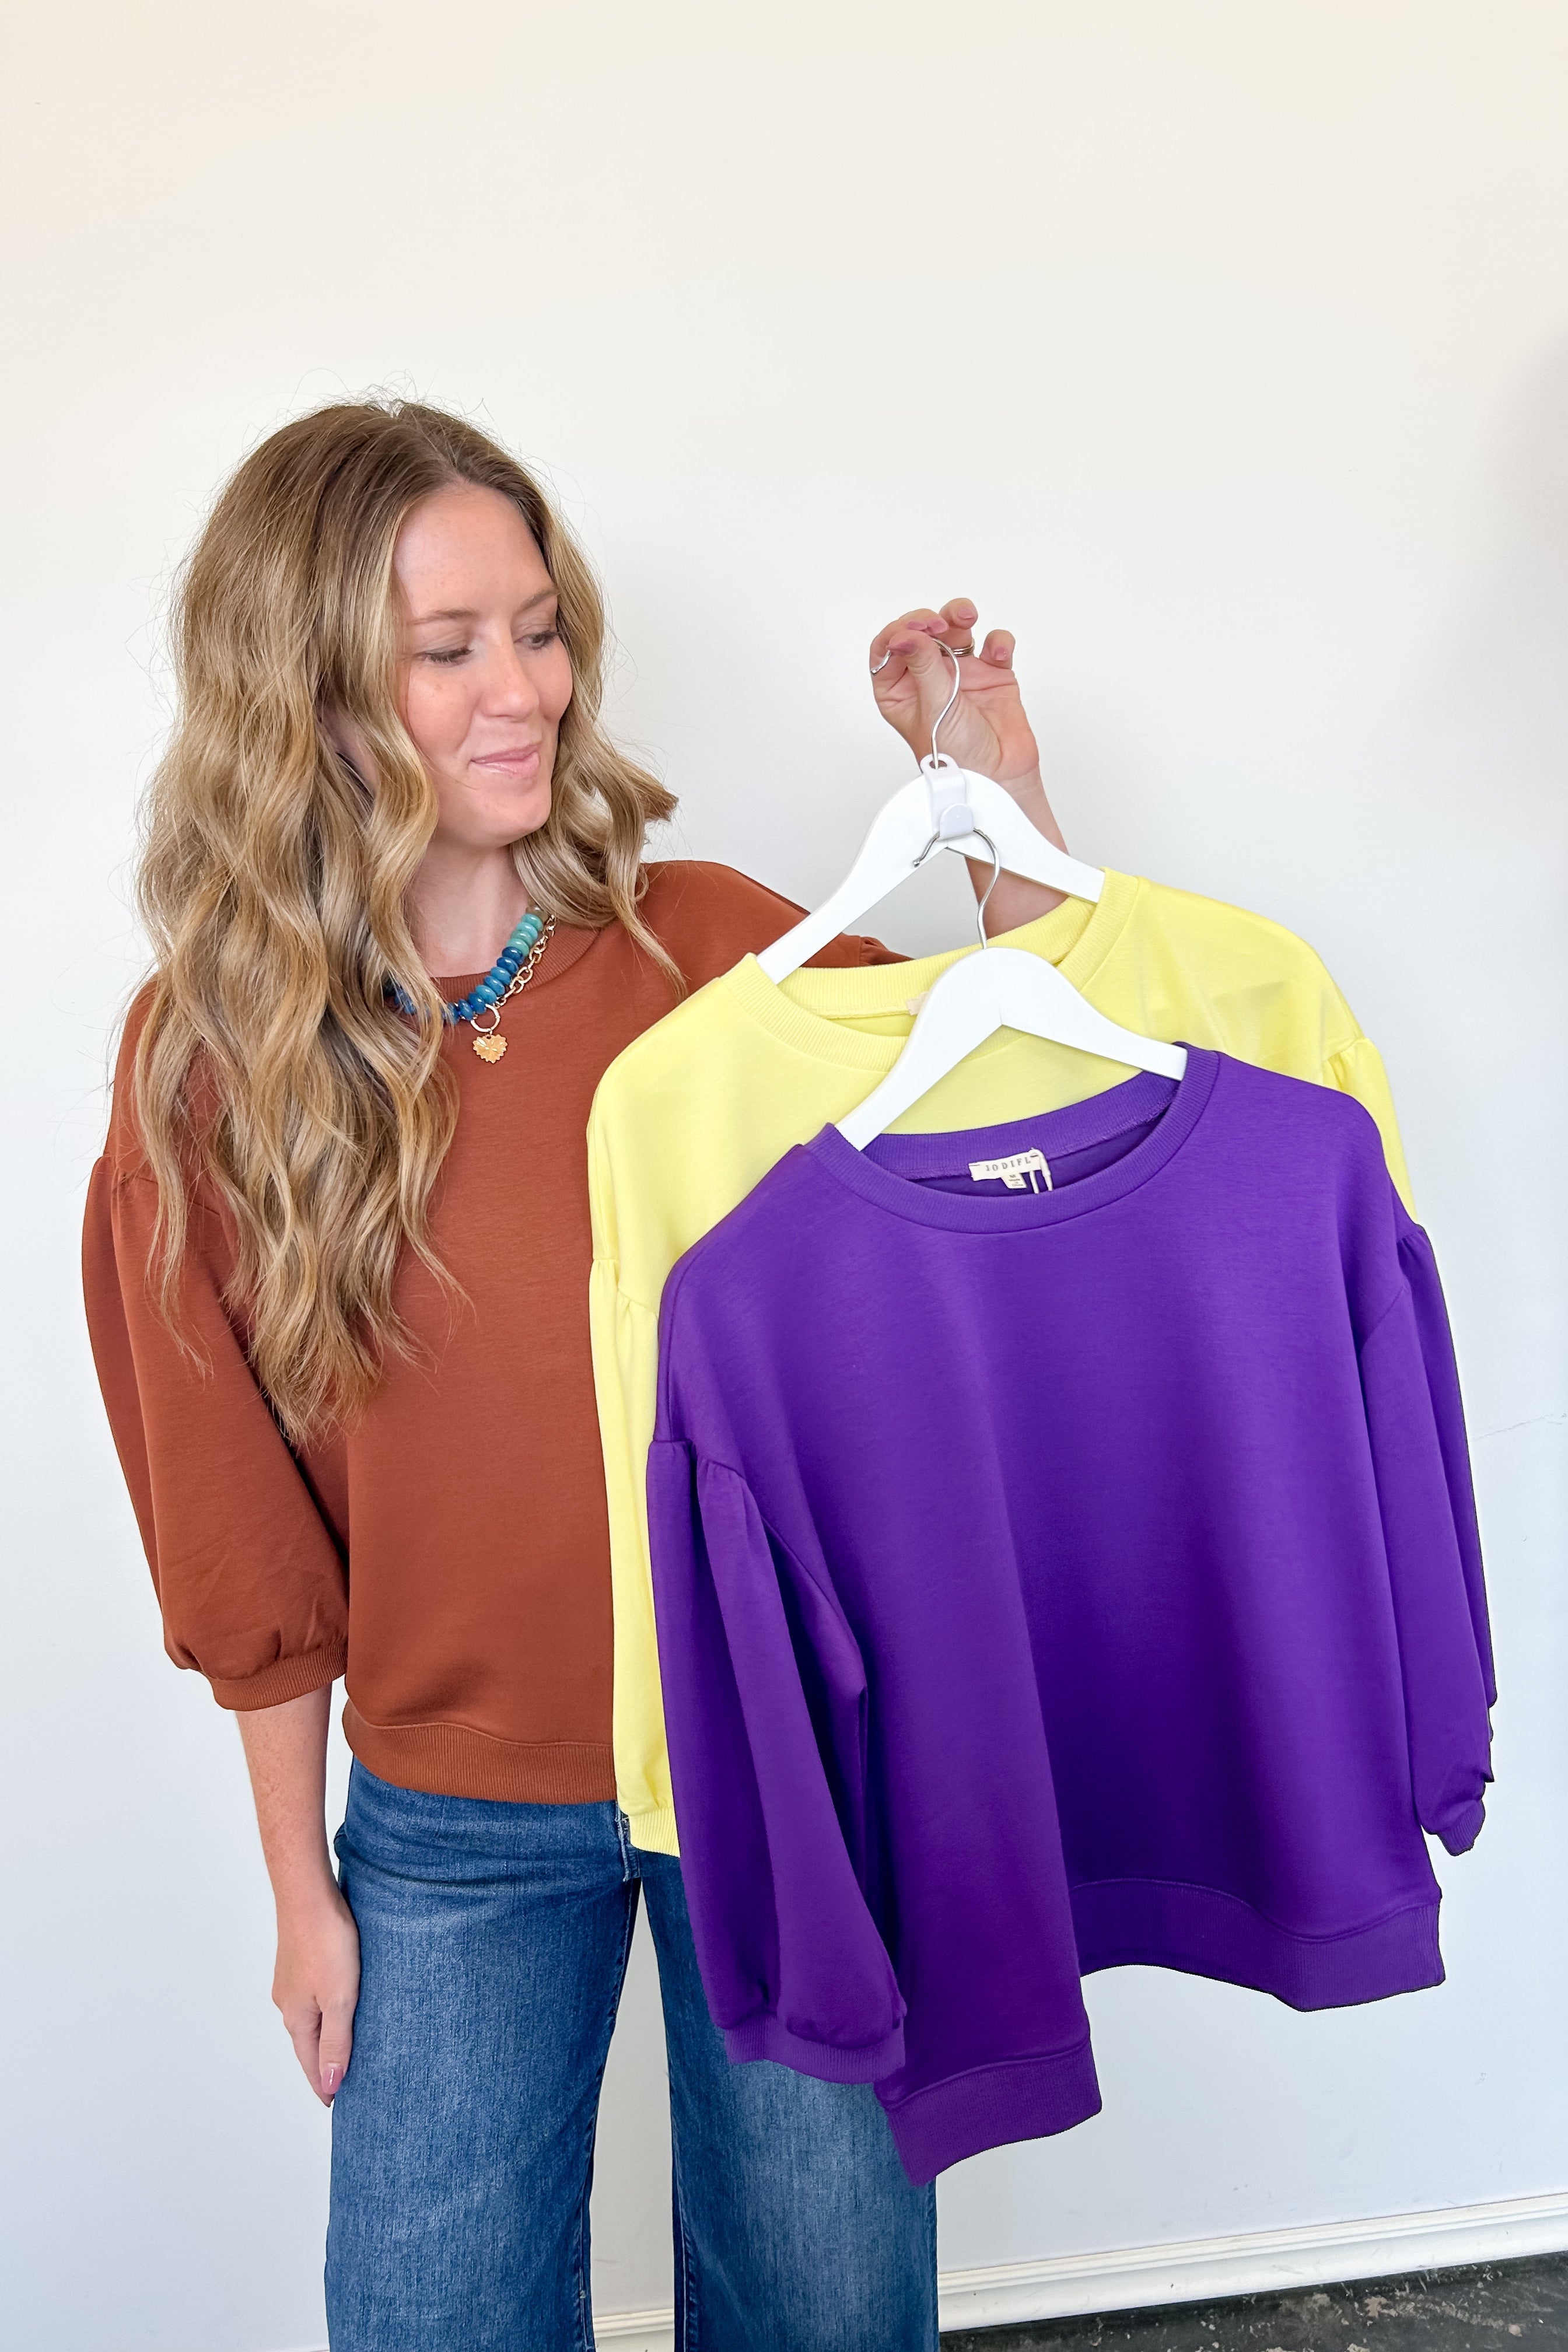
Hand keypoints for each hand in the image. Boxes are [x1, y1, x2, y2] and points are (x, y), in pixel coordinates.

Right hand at [272, 1881, 360, 2104]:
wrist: (308, 1895)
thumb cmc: (326, 1944)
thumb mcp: (340, 1999)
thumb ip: (336, 2041)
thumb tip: (329, 2083)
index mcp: (297, 2018)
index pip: (311, 2063)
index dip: (324, 2084)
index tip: (335, 2104)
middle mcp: (288, 2003)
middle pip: (307, 2043)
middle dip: (323, 2064)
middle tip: (340, 2083)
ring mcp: (291, 1981)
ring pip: (309, 2018)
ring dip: (324, 2036)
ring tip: (341, 2049)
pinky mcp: (299, 1960)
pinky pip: (312, 1995)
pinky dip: (324, 2010)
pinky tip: (335, 2005)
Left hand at [869, 598, 1041, 792]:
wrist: (1000, 778)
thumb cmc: (959, 758)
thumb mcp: (933, 708)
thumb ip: (922, 665)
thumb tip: (904, 634)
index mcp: (901, 690)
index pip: (889, 648)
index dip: (900, 631)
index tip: (914, 629)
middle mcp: (929, 678)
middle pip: (923, 632)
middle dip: (931, 621)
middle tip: (939, 625)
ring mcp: (961, 674)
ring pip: (957, 630)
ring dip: (959, 616)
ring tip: (966, 616)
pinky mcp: (992, 675)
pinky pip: (994, 645)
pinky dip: (997, 641)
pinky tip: (997, 652)